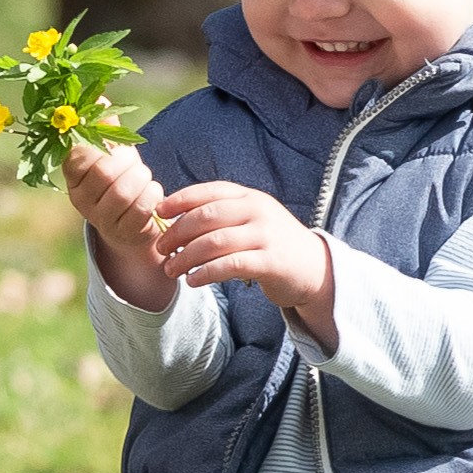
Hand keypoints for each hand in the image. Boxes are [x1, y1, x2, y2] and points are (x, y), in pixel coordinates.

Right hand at [63, 141, 170, 309]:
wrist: (133, 222)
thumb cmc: (121, 178)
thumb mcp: (112, 152)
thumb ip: (106, 127)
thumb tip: (101, 98)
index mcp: (73, 177)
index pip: (78, 157)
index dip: (102, 148)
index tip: (113, 150)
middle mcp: (81, 200)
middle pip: (104, 172)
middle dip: (127, 162)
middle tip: (134, 164)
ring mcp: (101, 219)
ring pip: (122, 192)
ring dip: (142, 178)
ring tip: (144, 178)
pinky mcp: (123, 233)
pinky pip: (141, 209)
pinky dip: (152, 195)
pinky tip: (152, 193)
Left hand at [155, 181, 335, 349]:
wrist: (314, 268)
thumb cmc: (272, 244)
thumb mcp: (251, 220)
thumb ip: (222, 215)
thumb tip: (175, 217)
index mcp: (249, 197)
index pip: (209, 192)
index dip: (180, 200)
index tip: (158, 212)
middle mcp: (258, 211)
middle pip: (207, 216)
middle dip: (178, 232)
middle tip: (160, 248)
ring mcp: (265, 235)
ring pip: (215, 242)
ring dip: (186, 256)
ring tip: (170, 269)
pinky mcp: (270, 262)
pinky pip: (230, 265)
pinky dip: (206, 272)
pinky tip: (192, 281)